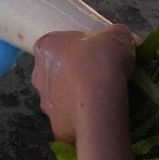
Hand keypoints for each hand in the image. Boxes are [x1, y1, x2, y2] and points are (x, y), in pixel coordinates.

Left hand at [31, 25, 135, 143]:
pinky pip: (70, 119)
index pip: (58, 44)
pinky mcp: (55, 125)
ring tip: (102, 97)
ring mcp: (45, 102)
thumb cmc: (102, 62)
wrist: (100, 103)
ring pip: (62, 96)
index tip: (96, 54)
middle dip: (76, 73)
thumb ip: (116, 34)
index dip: (79, 48)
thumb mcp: (117, 35)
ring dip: (78, 96)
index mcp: (45, 47)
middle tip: (100, 75)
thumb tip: (120, 39)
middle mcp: (38, 74)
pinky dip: (83, 117)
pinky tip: (99, 115)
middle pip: (58, 70)